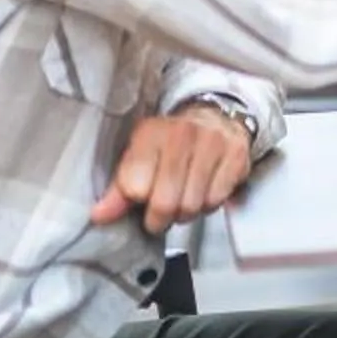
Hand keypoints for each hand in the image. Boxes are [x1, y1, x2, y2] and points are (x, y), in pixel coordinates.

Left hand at [91, 108, 254, 234]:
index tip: (137, 201)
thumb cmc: (171, 143)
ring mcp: (213, 144)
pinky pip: (216, 201)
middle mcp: (183, 134)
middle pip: (164, 201)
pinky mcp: (236, 156)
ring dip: (184, 214)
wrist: (215, 118)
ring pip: (192, 206)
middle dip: (159, 219)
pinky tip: (202, 193)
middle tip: (158, 216)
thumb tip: (100, 216)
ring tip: (181, 202)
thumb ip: (119, 188)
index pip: (134, 186)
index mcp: (150, 133)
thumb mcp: (139, 156)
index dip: (134, 202)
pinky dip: (207, 206)